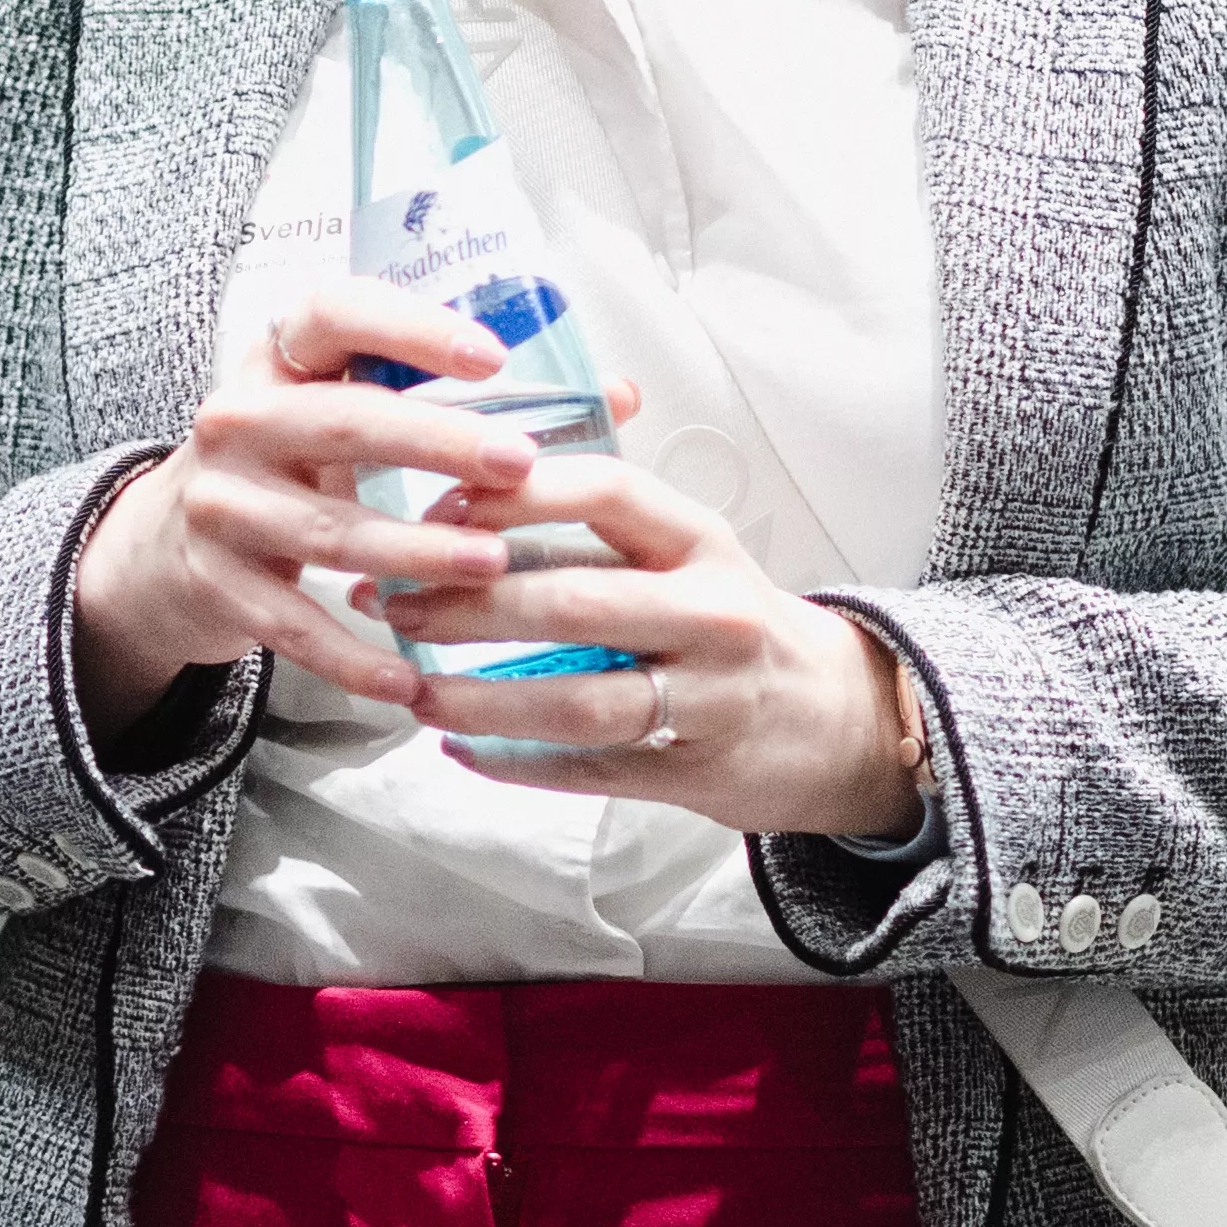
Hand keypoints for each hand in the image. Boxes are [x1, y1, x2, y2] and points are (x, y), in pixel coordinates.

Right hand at [69, 275, 552, 719]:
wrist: (171, 547)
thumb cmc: (300, 466)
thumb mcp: (359, 414)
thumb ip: (472, 401)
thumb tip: (616, 397)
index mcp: (281, 359)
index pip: (333, 314)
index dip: (409, 327)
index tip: (491, 355)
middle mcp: (239, 419)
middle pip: (342, 422)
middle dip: (436, 443)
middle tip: (521, 463)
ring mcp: (220, 502)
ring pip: (326, 529)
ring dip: (413, 550)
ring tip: (491, 567)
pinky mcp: (216, 579)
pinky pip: (292, 623)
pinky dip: (352, 654)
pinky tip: (408, 676)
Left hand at [372, 451, 922, 844]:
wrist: (835, 716)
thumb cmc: (727, 616)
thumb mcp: (687, 548)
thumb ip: (599, 509)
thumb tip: (480, 456)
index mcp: (700, 540)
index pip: (609, 491)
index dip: (518, 494)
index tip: (439, 505)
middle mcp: (712, 612)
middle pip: (573, 601)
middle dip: (467, 602)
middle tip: (391, 603)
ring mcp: (708, 697)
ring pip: (578, 700)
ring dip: (480, 697)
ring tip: (413, 691)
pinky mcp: (697, 770)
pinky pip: (591, 769)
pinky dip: (517, 762)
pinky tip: (459, 750)